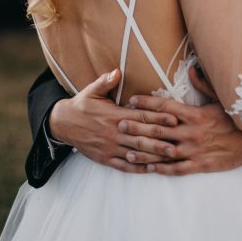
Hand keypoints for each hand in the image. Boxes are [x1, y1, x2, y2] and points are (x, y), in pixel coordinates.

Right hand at [48, 69, 179, 173]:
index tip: (174, 119)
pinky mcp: (104, 158)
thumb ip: (106, 81)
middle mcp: (114, 132)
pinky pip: (123, 165)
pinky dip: (137, 168)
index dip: (158, 118)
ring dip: (153, 156)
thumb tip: (117, 71)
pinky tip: (150, 169)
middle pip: (141, 137)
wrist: (63, 124)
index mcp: (114, 115)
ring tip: (169, 158)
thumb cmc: (82, 105)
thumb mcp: (91, 90)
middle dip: (160, 141)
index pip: (141, 116)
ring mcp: (110, 147)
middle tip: (178, 144)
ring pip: (135, 153)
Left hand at [123, 82, 241, 175]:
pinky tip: (148, 167)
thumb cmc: (237, 118)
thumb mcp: (222, 98)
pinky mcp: (200, 165)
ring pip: (163, 151)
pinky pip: (176, 168)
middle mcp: (191, 132)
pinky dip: (161, 169)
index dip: (146, 102)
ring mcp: (194, 150)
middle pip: (158, 129)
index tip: (131, 100)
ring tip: (127, 149)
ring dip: (144, 150)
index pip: (165, 105)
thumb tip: (192, 68)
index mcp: (194, 114)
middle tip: (120, 124)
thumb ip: (204, 84)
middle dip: (137, 126)